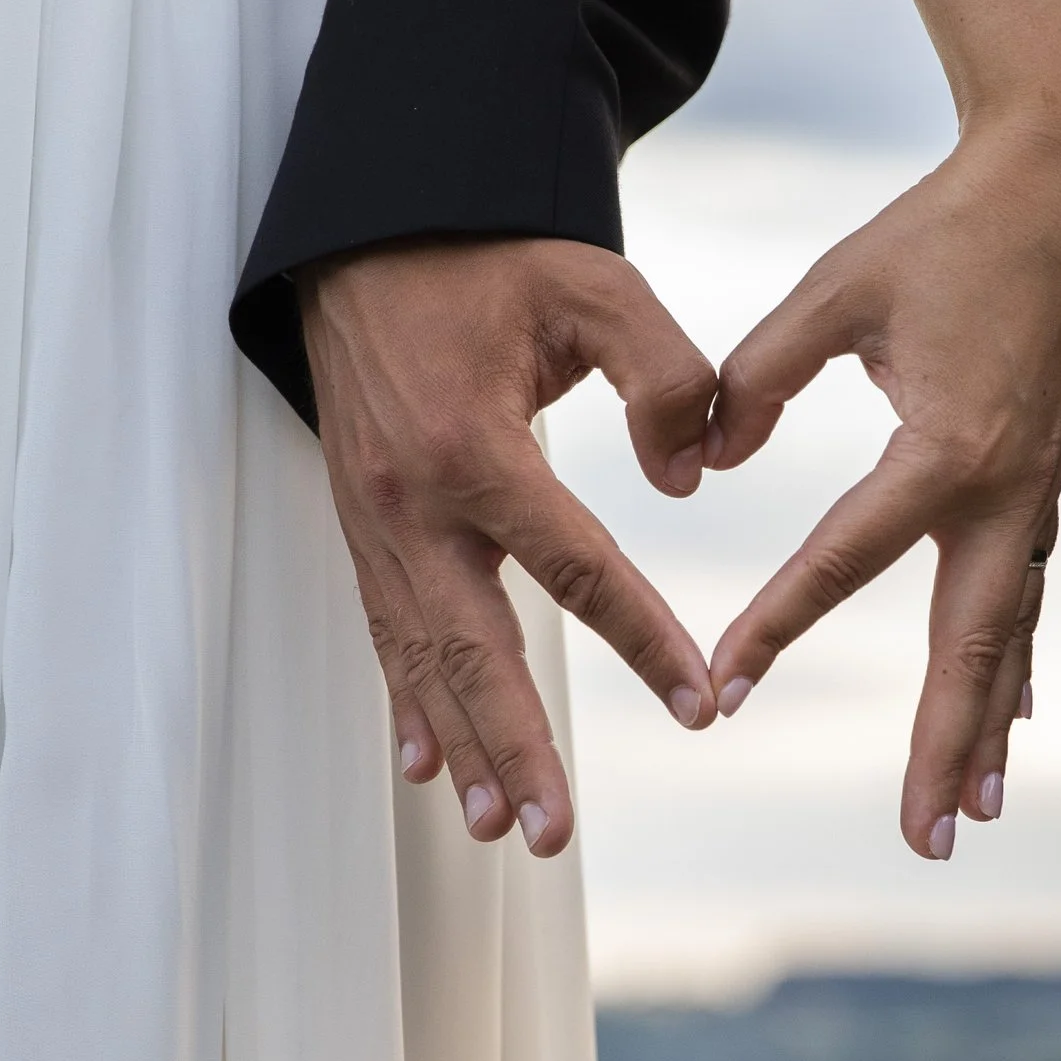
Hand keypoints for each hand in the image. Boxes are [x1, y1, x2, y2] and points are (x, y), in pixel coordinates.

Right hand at [301, 236, 718, 857]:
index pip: (574, 567)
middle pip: (472, 648)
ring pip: (421, 657)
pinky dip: (407, 702)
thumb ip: (665, 375)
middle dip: (515, 746)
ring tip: (500, 826)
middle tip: (555, 831)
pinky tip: (426, 766)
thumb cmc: (488, 253)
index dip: (642, 639)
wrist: (369, 229)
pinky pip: (385, 629)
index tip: (698, 703)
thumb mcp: (595, 285)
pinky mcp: (361, 524)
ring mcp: (374, 520)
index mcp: (475, 446)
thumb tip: (691, 479)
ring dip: (462, 746)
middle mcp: (412, 501)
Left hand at [706, 103, 1060, 859]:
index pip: (844, 561)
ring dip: (986, 726)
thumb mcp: (834, 294)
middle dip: (943, 746)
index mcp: (944, 447)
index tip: (722, 688)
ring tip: (969, 812)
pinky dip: (1010, 662)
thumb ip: (756, 377)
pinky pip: (1022, 591)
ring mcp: (1031, 490)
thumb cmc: (942, 231)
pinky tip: (1009, 719)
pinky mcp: (1037, 477)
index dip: (776, 627)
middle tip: (923, 838)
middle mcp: (1001, 487)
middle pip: (967, 646)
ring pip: (1005, 635)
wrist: (1059, 185)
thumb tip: (705, 452)